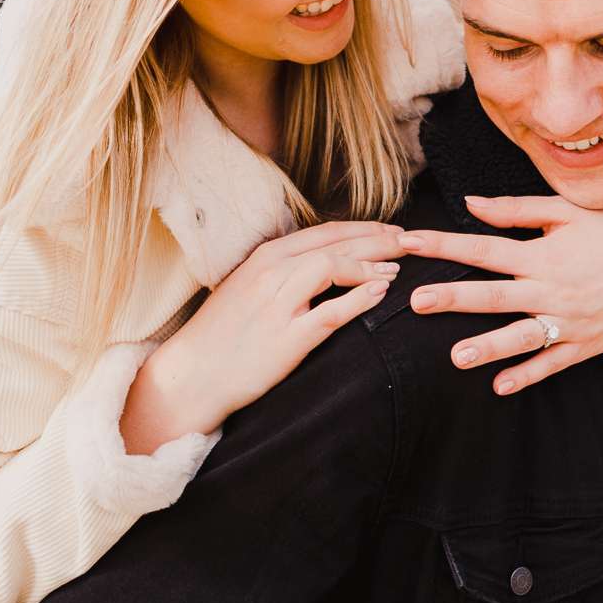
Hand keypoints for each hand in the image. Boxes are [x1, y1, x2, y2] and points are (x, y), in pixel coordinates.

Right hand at [121, 220, 402, 448]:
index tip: (390, 231)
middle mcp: (272, 272)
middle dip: (378, 240)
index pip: (325, 232)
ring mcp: (278, 304)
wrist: (193, 374)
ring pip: (334, 268)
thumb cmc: (222, 334)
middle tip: (409, 241)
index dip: (363, 228)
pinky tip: (380, 292)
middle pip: (336, 244)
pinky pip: (331, 312)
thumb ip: (282, 270)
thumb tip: (324, 261)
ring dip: (372, 265)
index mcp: (264, 257)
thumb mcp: (248, 287)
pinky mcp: (287, 338)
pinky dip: (360, 299)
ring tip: (398, 268)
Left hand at [398, 197, 602, 393]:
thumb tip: (470, 203)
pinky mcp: (587, 343)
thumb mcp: (566, 212)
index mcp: (543, 254)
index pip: (482, 249)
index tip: (408, 241)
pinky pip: (553, 362)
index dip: (443, 245)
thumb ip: (516, 211)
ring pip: (522, 336)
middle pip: (494, 295)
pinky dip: (528, 374)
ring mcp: (570, 320)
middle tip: (417, 302)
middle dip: (454, 298)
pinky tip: (500, 386)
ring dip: (489, 346)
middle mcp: (552, 289)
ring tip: (456, 357)